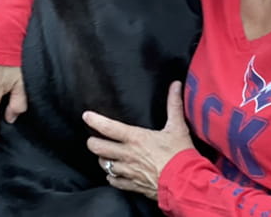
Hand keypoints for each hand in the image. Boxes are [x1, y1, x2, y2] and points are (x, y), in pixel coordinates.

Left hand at [83, 81, 194, 199]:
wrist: (184, 182)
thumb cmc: (180, 154)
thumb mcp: (177, 126)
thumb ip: (174, 104)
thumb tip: (175, 85)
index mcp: (136, 138)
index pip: (109, 127)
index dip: (95, 120)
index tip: (86, 116)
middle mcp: (128, 154)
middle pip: (99, 148)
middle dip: (93, 142)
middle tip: (93, 139)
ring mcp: (128, 171)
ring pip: (104, 165)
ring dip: (103, 159)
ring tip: (104, 155)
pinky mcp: (132, 185)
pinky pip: (114, 181)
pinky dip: (112, 176)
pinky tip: (114, 174)